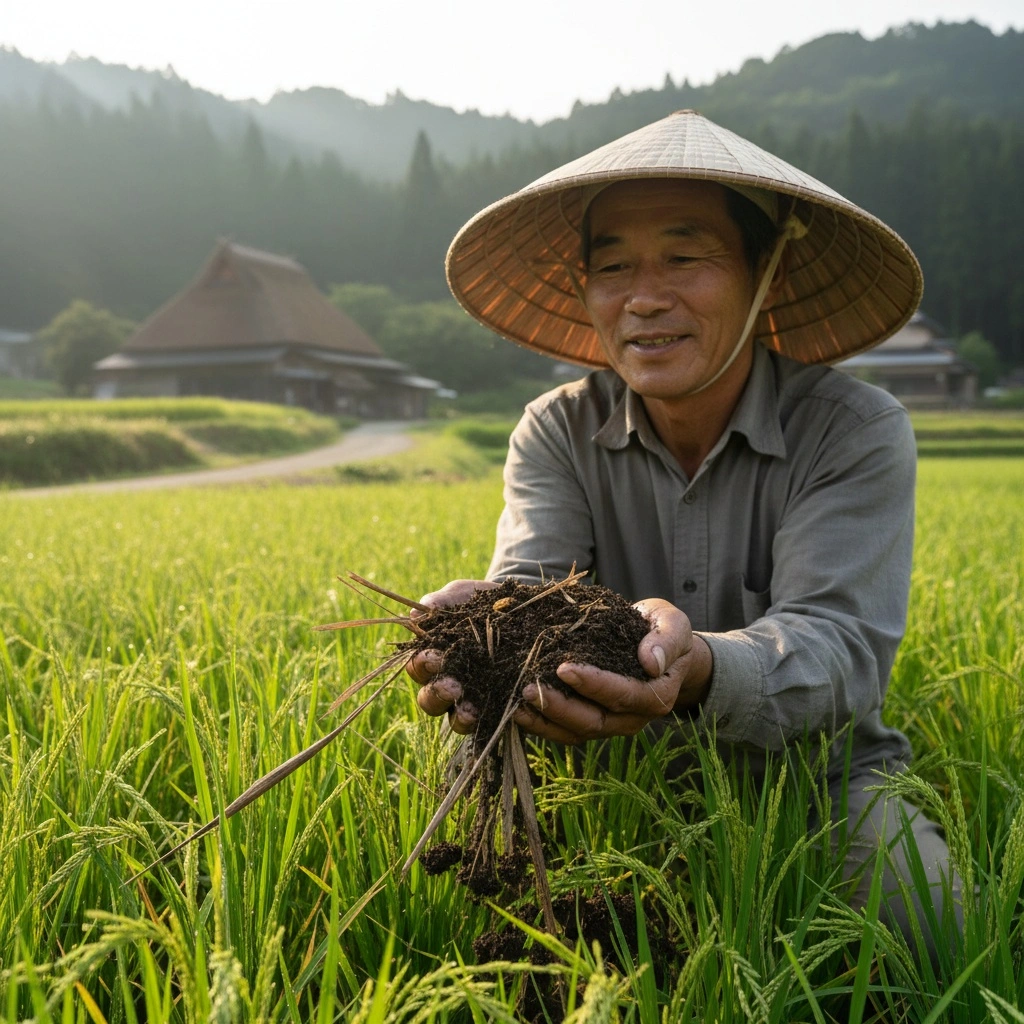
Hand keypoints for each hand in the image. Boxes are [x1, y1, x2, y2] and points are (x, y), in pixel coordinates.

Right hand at [405, 579, 498, 733]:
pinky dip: (494, 720)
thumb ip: (442, 602)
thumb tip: (416, 616)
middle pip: (430, 700)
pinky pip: (493, 721)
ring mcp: (475, 699)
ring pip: (457, 719)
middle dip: (438, 695)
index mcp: (432, 658)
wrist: (525, 608)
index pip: (417, 668)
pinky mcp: (501, 706)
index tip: (433, 657)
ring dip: (460, 717)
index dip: (422, 665)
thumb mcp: (464, 595)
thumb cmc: (484, 602)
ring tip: (470, 710)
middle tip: (452, 687)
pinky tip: (503, 712)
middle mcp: (449, 684)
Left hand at [513, 598, 712, 744]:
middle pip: (594, 721)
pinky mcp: (592, 721)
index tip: (564, 668)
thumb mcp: (674, 626)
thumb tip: (651, 663)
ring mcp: (612, 723)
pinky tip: (516, 709)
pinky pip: (566, 731)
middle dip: (560, 707)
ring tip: (515, 702)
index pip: (623, 695)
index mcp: (656, 695)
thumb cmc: (664, 630)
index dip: (594, 685)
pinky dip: (542, 724)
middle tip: (527, 688)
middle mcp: (633, 717)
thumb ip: (666, 641)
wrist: (659, 645)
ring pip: (576, 732)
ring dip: (545, 720)